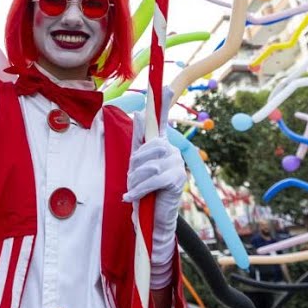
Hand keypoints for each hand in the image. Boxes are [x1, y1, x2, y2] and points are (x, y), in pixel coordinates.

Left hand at [123, 113, 187, 283]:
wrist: (151, 222)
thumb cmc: (143, 192)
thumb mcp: (136, 165)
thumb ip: (137, 141)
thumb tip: (136, 113)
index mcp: (160, 145)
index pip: (160, 119)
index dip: (162, 102)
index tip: (162, 84)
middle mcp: (171, 150)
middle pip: (147, 147)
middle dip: (134, 165)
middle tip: (131, 182)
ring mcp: (176, 164)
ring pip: (148, 164)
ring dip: (135, 180)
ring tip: (134, 192)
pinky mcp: (177, 179)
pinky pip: (153, 179)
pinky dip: (138, 190)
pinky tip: (131, 198)